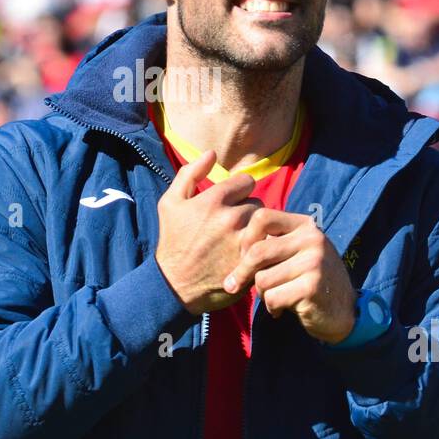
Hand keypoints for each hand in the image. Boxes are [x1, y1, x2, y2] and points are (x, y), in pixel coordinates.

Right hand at [155, 149, 263, 315]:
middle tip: (234, 225)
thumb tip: (211, 152)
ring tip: (241, 239)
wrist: (174, 285)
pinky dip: (262, 247)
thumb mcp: (170, 203)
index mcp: (213, 200)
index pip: (246, 182)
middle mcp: (231, 218)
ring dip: (257, 229)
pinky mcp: (252, 262)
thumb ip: (189, 173)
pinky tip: (248, 253)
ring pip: (265, 224)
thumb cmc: (172, 241)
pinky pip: (268, 245)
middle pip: (258, 202)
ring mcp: (243, 241)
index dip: (239, 191)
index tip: (230, 203)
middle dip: (248, 211)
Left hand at [222, 208, 356, 344]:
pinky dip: (272, 307)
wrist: (343, 311)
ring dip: (261, 293)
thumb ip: (272, 243)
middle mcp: (312, 239)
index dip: (245, 238)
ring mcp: (315, 262)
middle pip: (258, 251)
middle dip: (242, 272)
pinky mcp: (312, 287)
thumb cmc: (309, 280)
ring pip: (262, 278)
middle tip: (233, 285)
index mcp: (305, 225)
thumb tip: (231, 245)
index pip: (262, 217)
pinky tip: (281, 309)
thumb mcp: (296, 253)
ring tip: (273, 297)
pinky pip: (272, 297)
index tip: (241, 256)